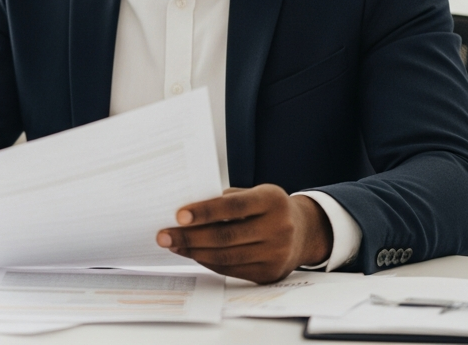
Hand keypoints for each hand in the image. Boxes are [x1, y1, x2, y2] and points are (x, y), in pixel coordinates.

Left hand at [156, 184, 331, 283]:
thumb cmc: (268, 207)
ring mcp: (276, 254)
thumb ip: (226, 200)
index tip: (178, 215)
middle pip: (225, 236)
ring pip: (226, 256)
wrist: (304, 232)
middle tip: (163, 235)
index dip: (204, 211)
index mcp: (272, 201)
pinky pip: (231, 269)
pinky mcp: (269, 273)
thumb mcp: (255, 194)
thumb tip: (185, 213)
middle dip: (189, 237)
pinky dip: (208, 262)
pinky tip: (192, 254)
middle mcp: (279, 228)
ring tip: (173, 245)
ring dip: (194, 252)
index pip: (232, 207)